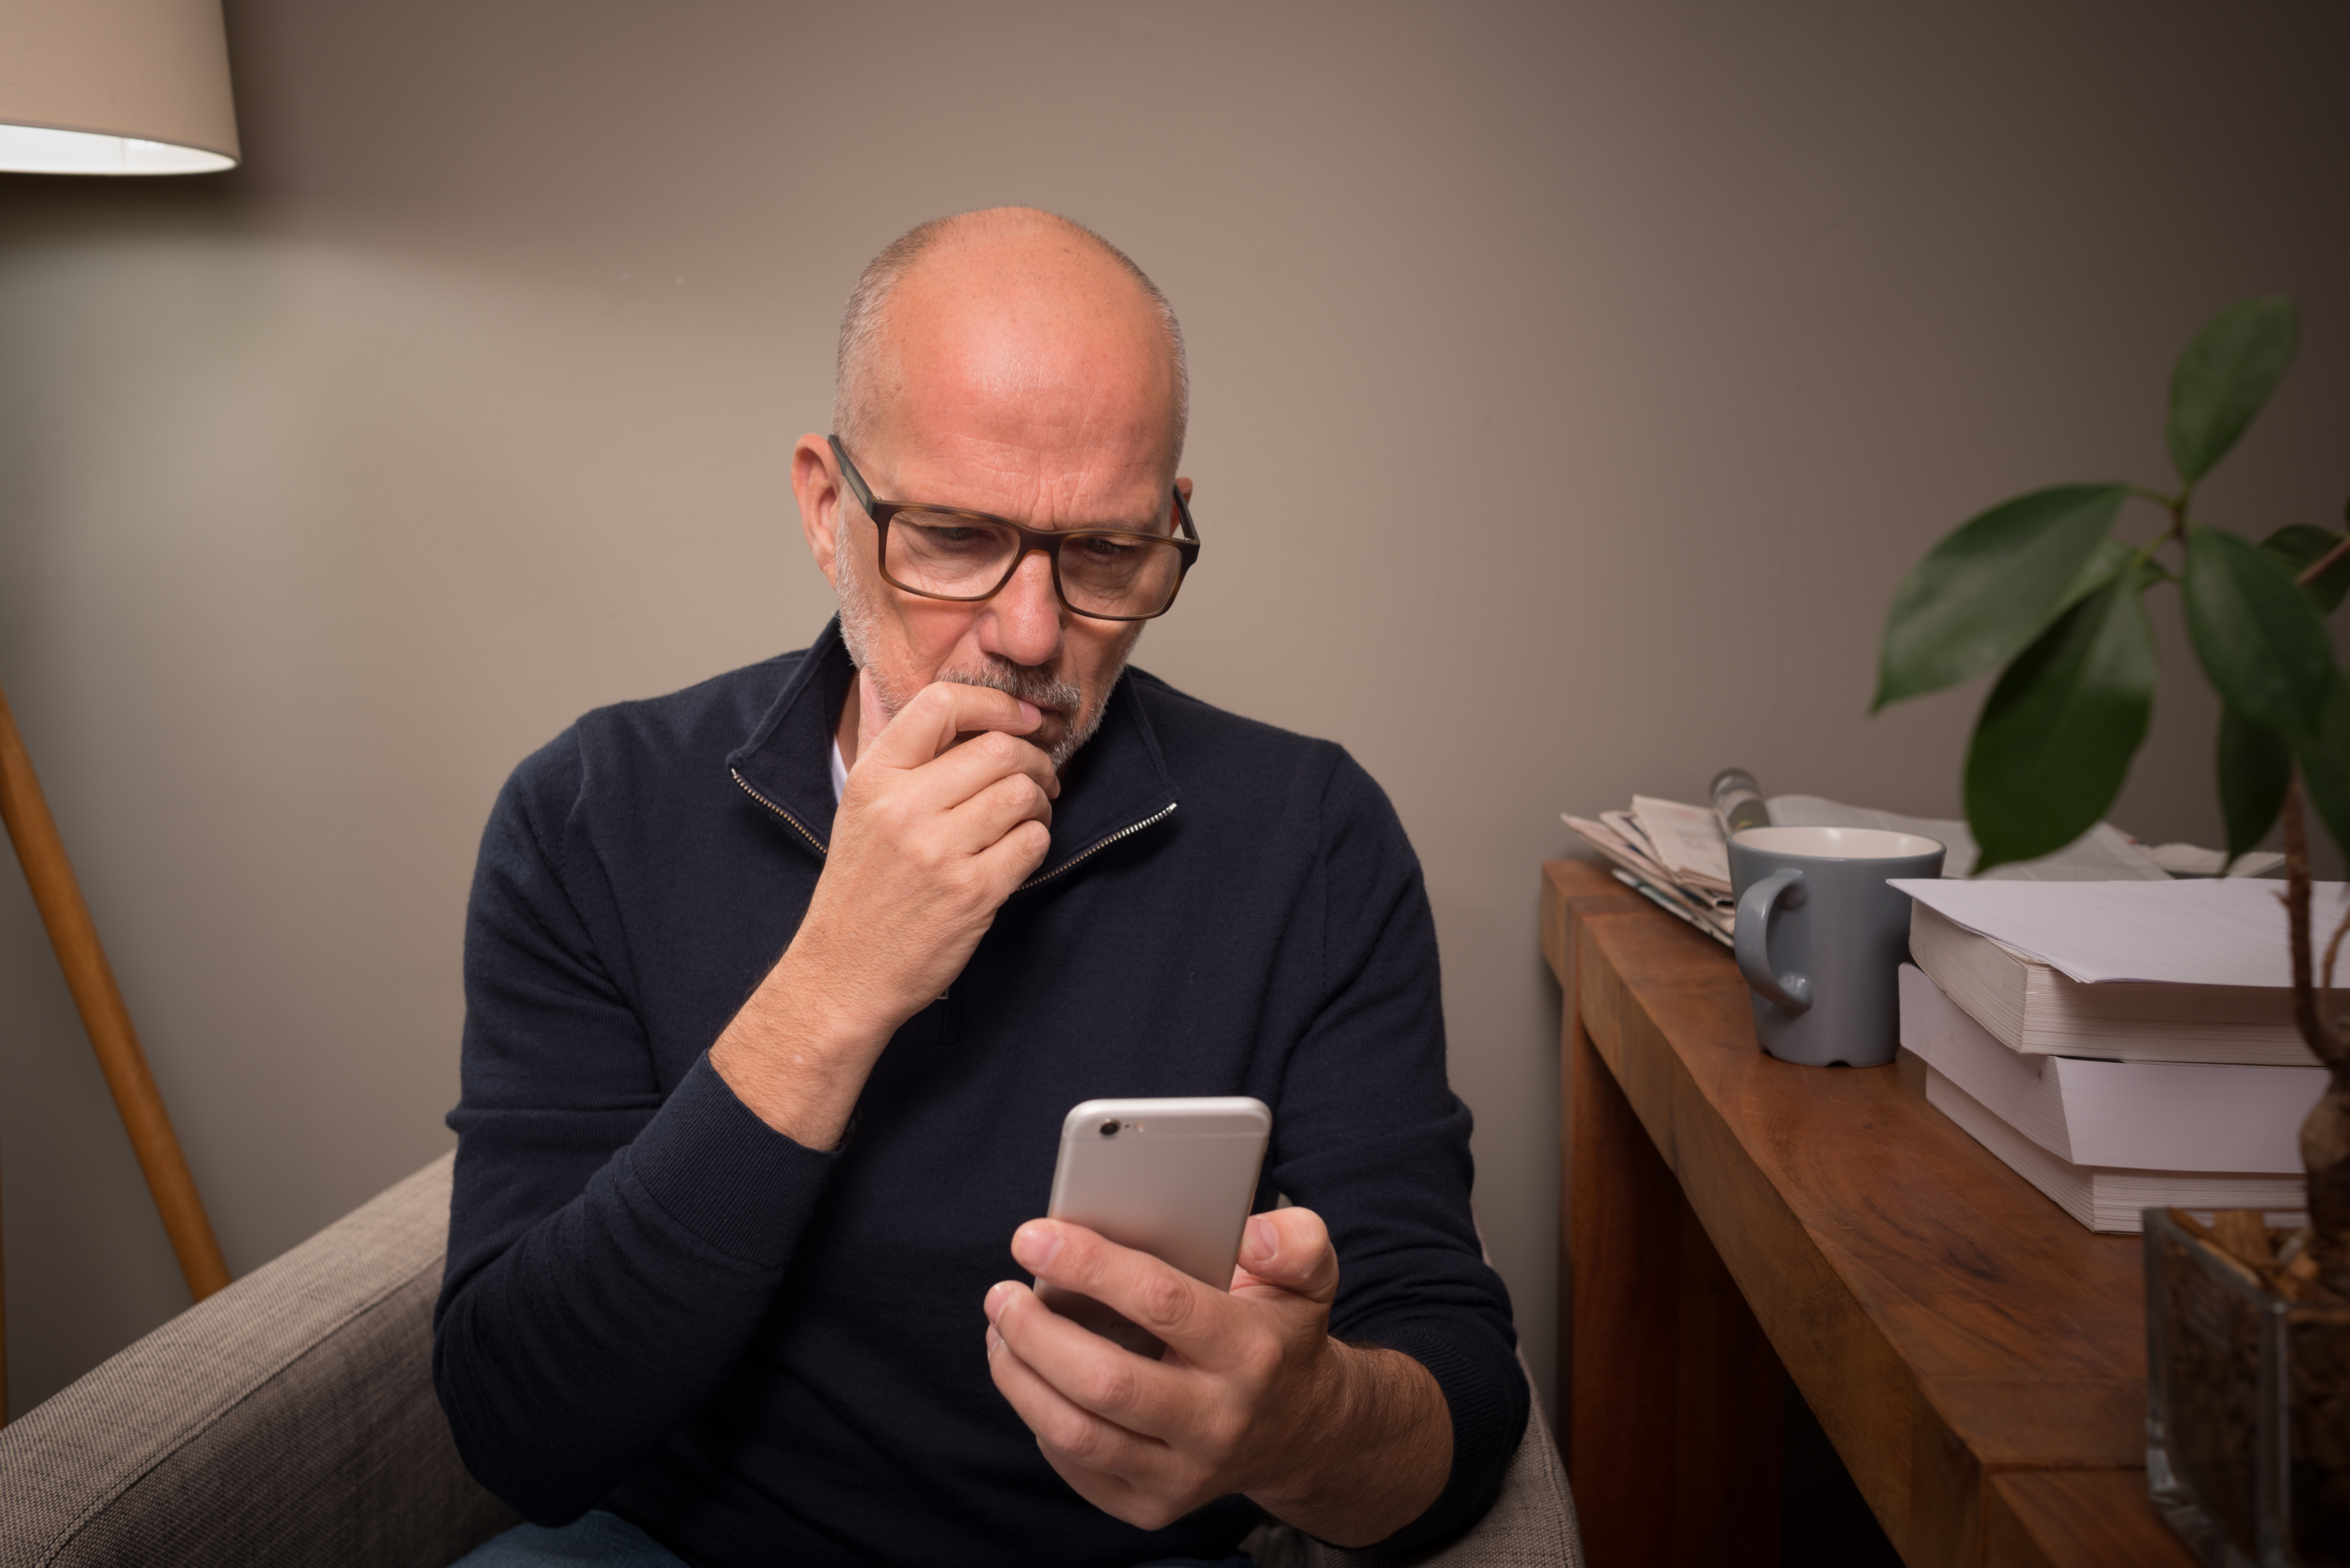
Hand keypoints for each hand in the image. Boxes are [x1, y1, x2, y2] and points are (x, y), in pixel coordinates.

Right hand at [711, 674, 1057, 1146]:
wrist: (844, 972)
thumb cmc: (859, 889)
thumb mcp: (857, 808)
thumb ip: (883, 746)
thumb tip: (888, 683)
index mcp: (873, 778)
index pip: (941, 703)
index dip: (996, 702)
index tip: (1023, 718)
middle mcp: (904, 808)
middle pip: (998, 749)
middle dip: (1034, 759)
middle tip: (1039, 776)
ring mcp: (939, 851)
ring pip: (1022, 793)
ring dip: (1041, 801)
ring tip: (1029, 815)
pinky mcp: (972, 892)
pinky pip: (1032, 843)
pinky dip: (1037, 841)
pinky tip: (1018, 851)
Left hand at [982, 1208, 1451, 1544]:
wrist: (1301, 1430)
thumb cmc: (1281, 1337)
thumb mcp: (1309, 1278)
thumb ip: (1295, 1242)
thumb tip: (1250, 1235)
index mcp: (1251, 1351)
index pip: (1160, 1301)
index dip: (1088, 1265)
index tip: (1032, 1237)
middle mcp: (1220, 1420)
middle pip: (1105, 1381)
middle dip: (1035, 1332)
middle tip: (1001, 1294)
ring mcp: (1186, 1473)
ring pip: (1078, 1434)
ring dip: (1020, 1378)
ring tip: (1000, 1332)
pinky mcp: (1154, 1507)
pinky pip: (1076, 1467)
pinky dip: (1038, 1418)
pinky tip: (1030, 1378)